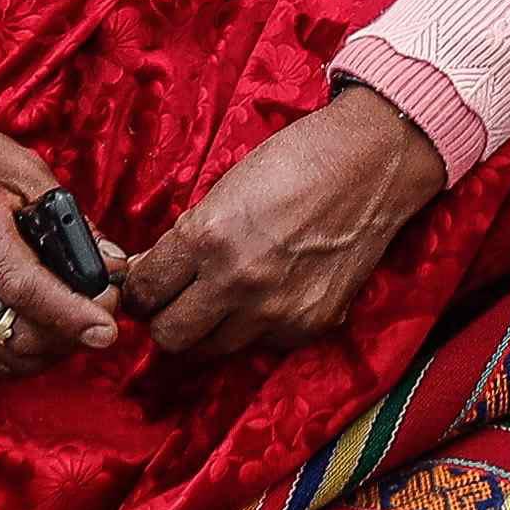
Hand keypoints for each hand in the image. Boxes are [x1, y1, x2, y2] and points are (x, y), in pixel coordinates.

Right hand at [0, 81, 123, 376]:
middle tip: (104, 308)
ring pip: (4, 355)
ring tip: (80, 317)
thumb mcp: (27, 169)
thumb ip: (70, 221)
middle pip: (16, 335)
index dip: (70, 314)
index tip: (108, 328)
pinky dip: (25, 351)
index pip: (23, 287)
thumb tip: (111, 264)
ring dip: (52, 349)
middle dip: (71, 335)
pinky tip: (48, 326)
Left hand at [115, 90, 448, 367]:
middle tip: (176, 302)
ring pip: (213, 349)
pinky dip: (257, 326)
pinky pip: (263, 343)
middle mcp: (237, 281)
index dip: (138, 292)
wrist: (372, 163)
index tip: (146, 289)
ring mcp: (276, 309)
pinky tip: (269, 295)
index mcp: (208, 237)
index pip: (145, 291)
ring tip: (224, 300)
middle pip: (170, 337)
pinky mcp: (310, 324)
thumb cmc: (296, 160)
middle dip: (166, 319)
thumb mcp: (224, 190)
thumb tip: (146, 272)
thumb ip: (186, 238)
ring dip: (210, 328)